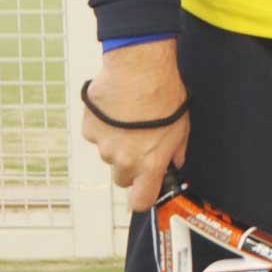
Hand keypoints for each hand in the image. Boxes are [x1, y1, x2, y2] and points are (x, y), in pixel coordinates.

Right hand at [81, 40, 189, 210]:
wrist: (139, 69)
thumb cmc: (164, 96)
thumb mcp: (182, 127)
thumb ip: (176, 151)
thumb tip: (175, 161)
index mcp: (149, 164)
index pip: (141, 201)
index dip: (142, 197)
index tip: (145, 189)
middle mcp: (124, 161)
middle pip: (122, 178)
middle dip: (130, 166)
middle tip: (140, 143)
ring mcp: (103, 146)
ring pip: (108, 154)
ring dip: (116, 143)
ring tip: (128, 118)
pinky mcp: (89, 129)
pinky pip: (95, 135)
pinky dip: (102, 126)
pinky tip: (114, 109)